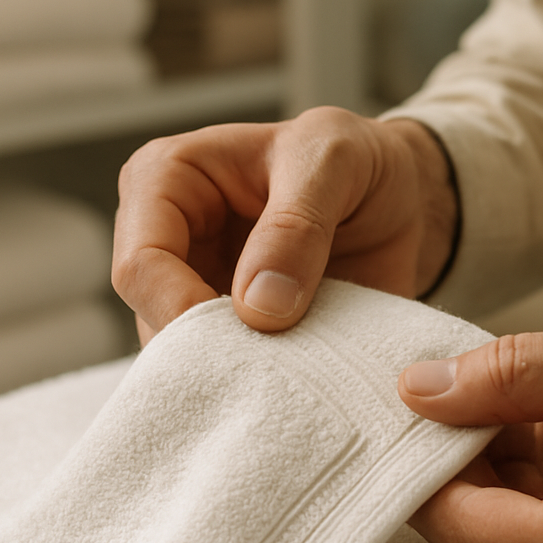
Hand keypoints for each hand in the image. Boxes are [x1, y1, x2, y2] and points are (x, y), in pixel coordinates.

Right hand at [112, 108, 456, 344]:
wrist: (400, 198)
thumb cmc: (355, 160)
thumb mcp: (333, 162)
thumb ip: (296, 225)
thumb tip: (258, 306)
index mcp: (166, 180)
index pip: (142, 264)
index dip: (184, 308)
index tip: (254, 329)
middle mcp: (169, 241)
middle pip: (155, 321)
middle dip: (211, 350)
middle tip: (275, 365)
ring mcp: (198, 291)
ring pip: (189, 359)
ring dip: (241, 372)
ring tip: (297, 370)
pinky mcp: (235, 331)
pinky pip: (231, 374)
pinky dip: (265, 383)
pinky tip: (301, 378)